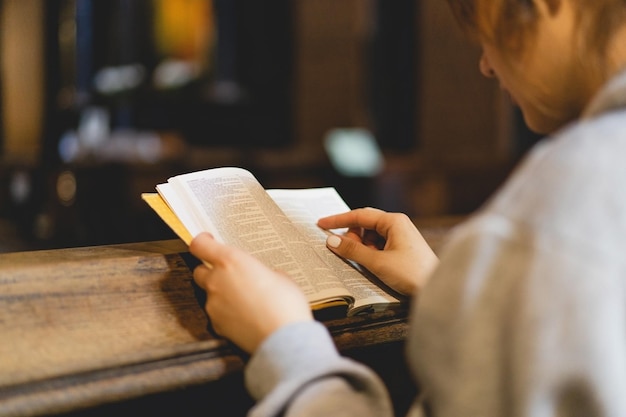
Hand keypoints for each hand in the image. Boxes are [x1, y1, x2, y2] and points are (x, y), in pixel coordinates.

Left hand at [189, 233, 312, 353]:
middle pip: (200, 271)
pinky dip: (226, 313)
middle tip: (230, 274)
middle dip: (211, 271)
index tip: (208, 241)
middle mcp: (216, 281)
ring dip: (221, 294)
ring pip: (209, 294)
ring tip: (244, 300)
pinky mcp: (216, 325)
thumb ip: (262, 273)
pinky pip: (216, 313)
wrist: (284, 339)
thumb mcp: (281, 277)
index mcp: (231, 261)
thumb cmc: (286, 304)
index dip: (202, 242)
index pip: (200, 245)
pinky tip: (245, 317)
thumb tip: (262, 278)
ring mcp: (213, 304)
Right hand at [317, 208, 437, 295]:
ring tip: (365, 263)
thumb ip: (352, 250)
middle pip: (365, 225)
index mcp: (393, 221)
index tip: (321, 224)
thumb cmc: (411, 273)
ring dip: (363, 248)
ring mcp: (401, 236)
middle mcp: (398, 225)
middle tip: (345, 252)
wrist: (437, 289)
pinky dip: (371, 253)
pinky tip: (371, 265)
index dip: (338, 220)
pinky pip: (379, 246)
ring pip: (371, 237)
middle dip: (353, 238)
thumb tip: (331, 240)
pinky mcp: (403, 248)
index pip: (359, 215)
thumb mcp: (377, 262)